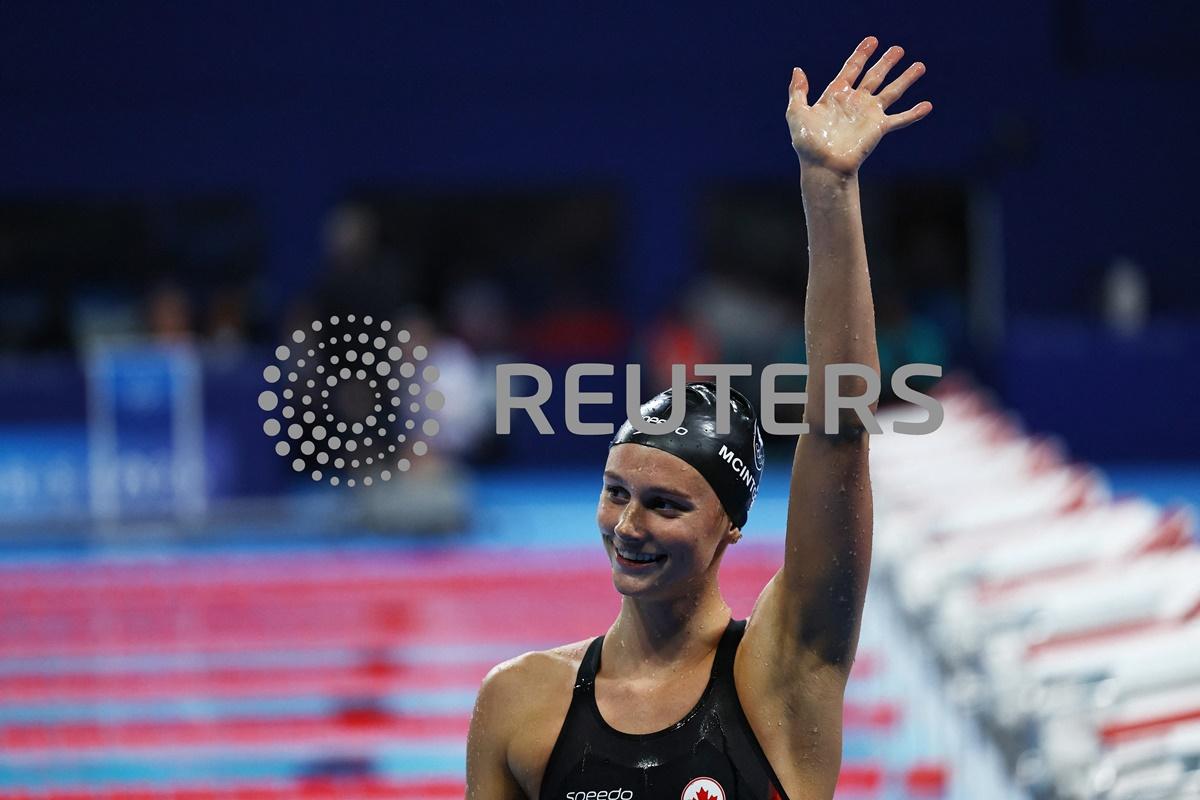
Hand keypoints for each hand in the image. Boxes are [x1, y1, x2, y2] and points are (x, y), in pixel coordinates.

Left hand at [786, 36, 930, 175]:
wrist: (824, 165)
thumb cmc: (808, 143)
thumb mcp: (796, 113)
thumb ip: (797, 91)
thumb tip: (798, 70)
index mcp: (836, 95)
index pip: (851, 68)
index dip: (861, 54)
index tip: (872, 41)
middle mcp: (855, 102)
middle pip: (874, 76)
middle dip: (887, 62)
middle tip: (898, 49)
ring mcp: (868, 114)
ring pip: (892, 91)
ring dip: (906, 78)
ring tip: (920, 66)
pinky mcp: (879, 128)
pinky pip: (900, 118)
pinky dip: (914, 113)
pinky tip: (927, 105)